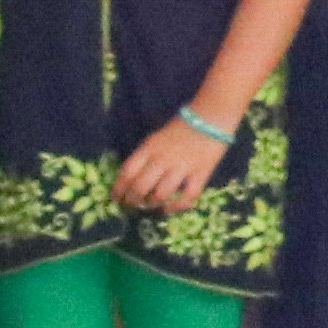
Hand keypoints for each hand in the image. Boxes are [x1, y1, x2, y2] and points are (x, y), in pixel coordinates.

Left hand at [113, 117, 234, 212]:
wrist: (211, 117)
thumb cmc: (180, 128)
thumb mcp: (156, 138)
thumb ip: (145, 157)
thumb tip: (133, 180)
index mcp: (149, 148)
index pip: (127, 172)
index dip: (118, 189)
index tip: (116, 198)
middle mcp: (163, 159)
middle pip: (140, 187)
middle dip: (133, 201)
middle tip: (133, 206)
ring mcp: (182, 166)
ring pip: (161, 194)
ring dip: (152, 205)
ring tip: (151, 206)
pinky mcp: (201, 172)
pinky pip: (188, 196)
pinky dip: (177, 207)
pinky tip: (170, 210)